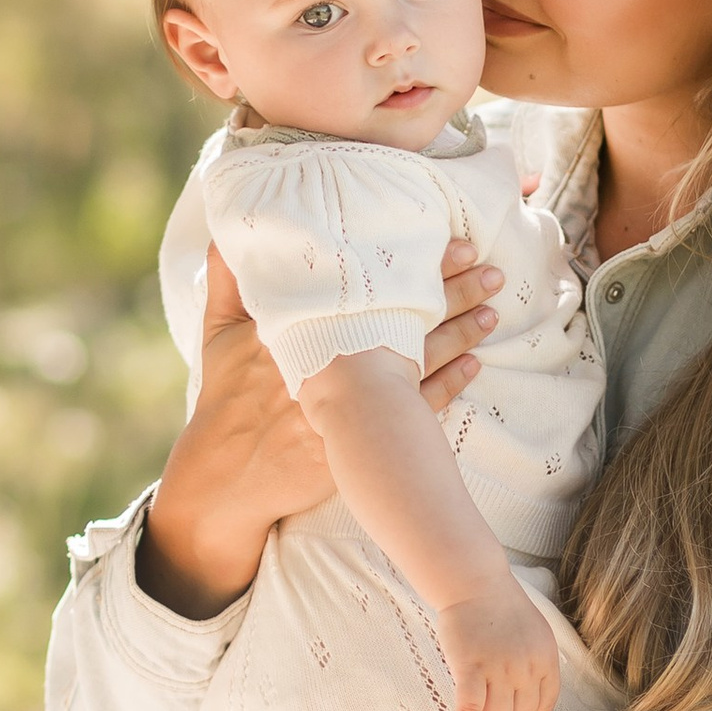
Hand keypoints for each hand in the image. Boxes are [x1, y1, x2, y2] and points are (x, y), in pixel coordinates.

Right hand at [143, 239, 500, 618]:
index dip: (411, 261)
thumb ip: (226, 280)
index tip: (449, 239)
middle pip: (404, 317)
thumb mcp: (218, 336)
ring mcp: (354, 402)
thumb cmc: (225, 402)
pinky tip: (474, 364)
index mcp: (303, 328)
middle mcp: (335, 363)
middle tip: (490, 268)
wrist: (230, 478)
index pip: (369, 285)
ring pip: (419, 359)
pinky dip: (449, 384)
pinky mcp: (367, 436)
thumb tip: (229, 232)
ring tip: (494, 309)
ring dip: (461, 333)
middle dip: (451, 291)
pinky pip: (419, 406)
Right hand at [436, 577, 562, 710]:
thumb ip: (535, 662)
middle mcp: (525, 667)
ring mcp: (498, 668)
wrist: (476, 583)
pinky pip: (469, 708)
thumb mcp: (535, 633)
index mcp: (545, 659)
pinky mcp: (470, 667)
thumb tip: (527, 693)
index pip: (544, 705)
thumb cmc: (502, 607)